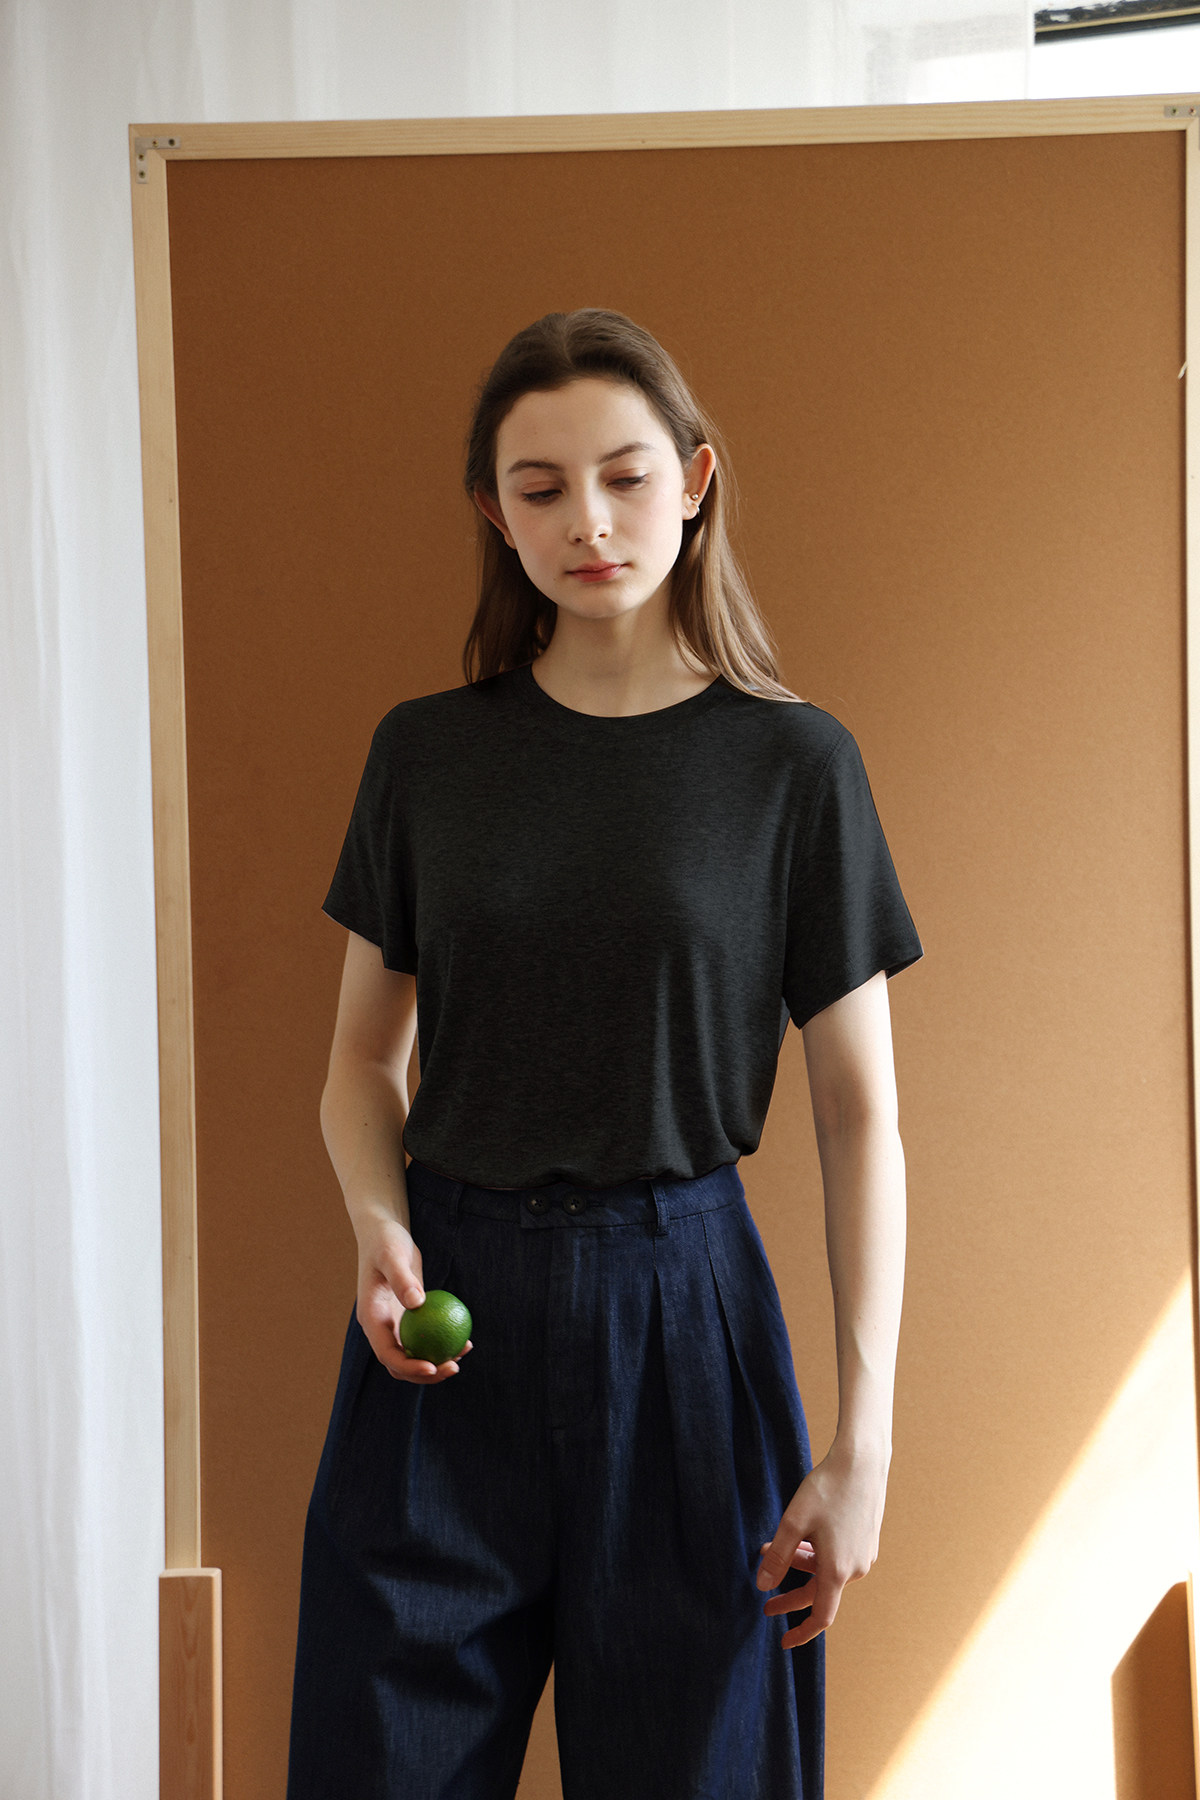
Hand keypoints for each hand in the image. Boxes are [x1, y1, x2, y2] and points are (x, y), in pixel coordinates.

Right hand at [355, 1216, 472, 1384]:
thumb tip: (417, 1304)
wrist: (384, 1232)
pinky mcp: (409, 1318)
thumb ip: (402, 1278)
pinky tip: (465, 1340)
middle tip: (455, 1367)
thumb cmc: (386, 1240)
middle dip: (426, 1374)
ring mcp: (394, 1325)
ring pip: (414, 1355)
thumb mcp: (392, 1255)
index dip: (408, 1366)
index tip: (433, 1367)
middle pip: (400, 1364)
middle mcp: (380, 1328)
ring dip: (437, 1362)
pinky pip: (426, 1338)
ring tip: (464, 1353)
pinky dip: (442, 1343)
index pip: (387, 1353)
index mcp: (371, 1319)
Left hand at [755, 1444, 888, 1648]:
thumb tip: (762, 1586)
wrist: (862, 1462)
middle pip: (818, 1592)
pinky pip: (837, 1558)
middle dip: (790, 1596)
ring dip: (800, 1566)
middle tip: (765, 1600)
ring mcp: (863, 1555)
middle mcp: (855, 1568)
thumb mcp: (793, 1522)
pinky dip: (815, 1555)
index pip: (820, 1616)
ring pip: (826, 1571)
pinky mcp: (866, 1541)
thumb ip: (777, 1557)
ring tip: (772, 1549)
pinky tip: (800, 1537)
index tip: (783, 1641)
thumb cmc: (826, 1489)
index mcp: (837, 1570)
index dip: (802, 1632)